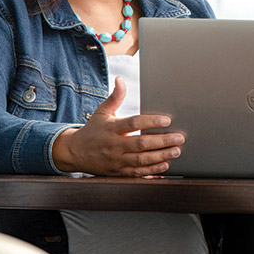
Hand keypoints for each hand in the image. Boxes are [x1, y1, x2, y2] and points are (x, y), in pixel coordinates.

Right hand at [52, 76, 184, 176]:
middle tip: (179, 138)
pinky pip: (136, 173)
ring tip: (176, 152)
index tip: (167, 120)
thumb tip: (120, 79)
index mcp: (112, 128)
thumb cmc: (93, 130)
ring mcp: (116, 160)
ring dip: (160, 157)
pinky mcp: (117, 172)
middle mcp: (114, 145)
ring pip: (141, 160)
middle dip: (162, 141)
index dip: (150, 121)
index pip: (133, 123)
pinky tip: (164, 166)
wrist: (74, 153)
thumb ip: (115, 97)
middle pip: (141, 144)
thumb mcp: (102, 112)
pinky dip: (151, 171)